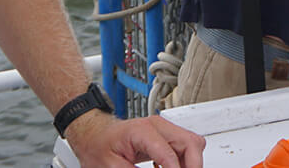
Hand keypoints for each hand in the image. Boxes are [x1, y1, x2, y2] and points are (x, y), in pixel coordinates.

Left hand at [65, 109, 204, 166]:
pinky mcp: (164, 135)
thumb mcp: (112, 167)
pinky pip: (185, 146)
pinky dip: (185, 161)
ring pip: (192, 143)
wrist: (95, 135)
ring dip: (191, 163)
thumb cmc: (99, 147)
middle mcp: (158, 126)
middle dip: (193, 165)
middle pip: (190, 142)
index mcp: (143, 131)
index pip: (170, 153)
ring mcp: (163, 129)